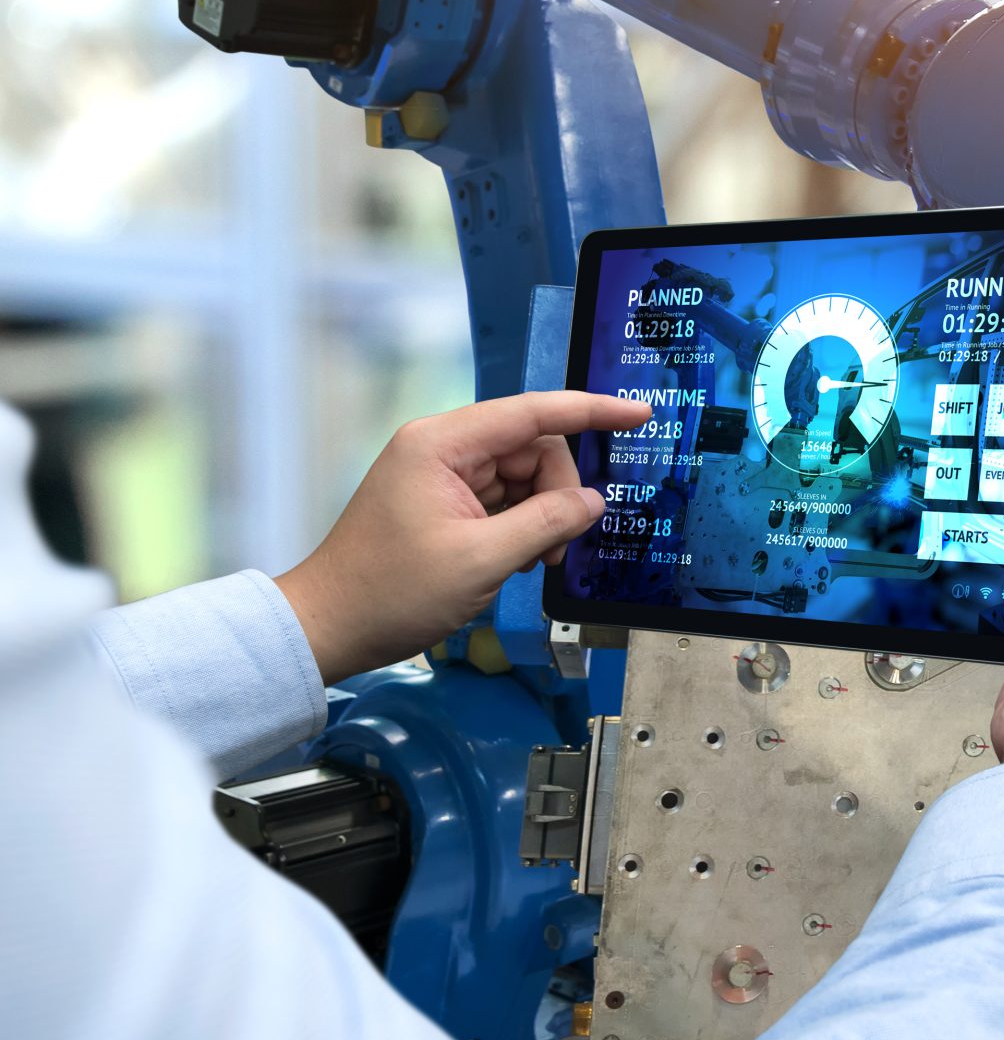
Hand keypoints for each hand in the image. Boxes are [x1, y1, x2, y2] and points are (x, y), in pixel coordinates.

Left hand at [276, 391, 651, 681]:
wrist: (328, 628)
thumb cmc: (391, 592)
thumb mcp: (482, 560)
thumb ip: (547, 523)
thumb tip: (592, 503)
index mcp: (443, 444)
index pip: (534, 412)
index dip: (592, 411)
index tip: (639, 413)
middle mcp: (441, 448)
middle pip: (532, 449)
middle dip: (558, 493)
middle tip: (555, 548)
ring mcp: (439, 475)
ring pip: (521, 477)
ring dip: (539, 516)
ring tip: (529, 562)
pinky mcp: (440, 502)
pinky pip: (501, 499)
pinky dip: (519, 526)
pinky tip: (514, 559)